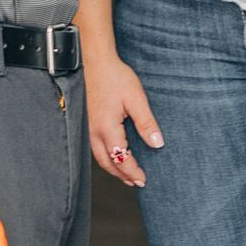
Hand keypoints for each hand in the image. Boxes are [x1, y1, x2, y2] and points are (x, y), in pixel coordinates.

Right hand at [86, 54, 162, 187]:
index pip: (121, 159)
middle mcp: (94, 132)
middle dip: (122, 175)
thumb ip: (146, 123)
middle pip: (107, 163)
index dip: (132, 171)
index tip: (143, 179)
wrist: (95, 62)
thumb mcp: (136, 98)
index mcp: (107, 128)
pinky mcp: (87, 122)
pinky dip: (106, 157)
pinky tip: (114, 155)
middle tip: (136, 183)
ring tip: (126, 175)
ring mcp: (88, 128)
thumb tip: (157, 144)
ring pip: (99, 157)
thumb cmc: (115, 77)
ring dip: (113, 168)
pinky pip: (95, 147)